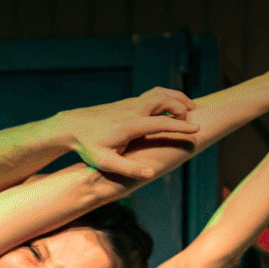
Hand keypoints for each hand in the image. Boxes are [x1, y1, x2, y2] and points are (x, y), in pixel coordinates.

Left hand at [55, 88, 201, 178]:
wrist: (72, 125)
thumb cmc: (88, 146)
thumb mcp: (105, 162)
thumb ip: (128, 169)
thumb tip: (150, 174)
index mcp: (130, 125)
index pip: (161, 123)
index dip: (181, 126)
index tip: (197, 130)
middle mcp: (132, 110)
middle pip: (164, 99)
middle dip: (182, 106)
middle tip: (192, 120)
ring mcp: (130, 103)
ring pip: (160, 93)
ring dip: (177, 98)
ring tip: (190, 109)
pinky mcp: (128, 102)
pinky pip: (153, 95)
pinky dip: (168, 98)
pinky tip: (172, 109)